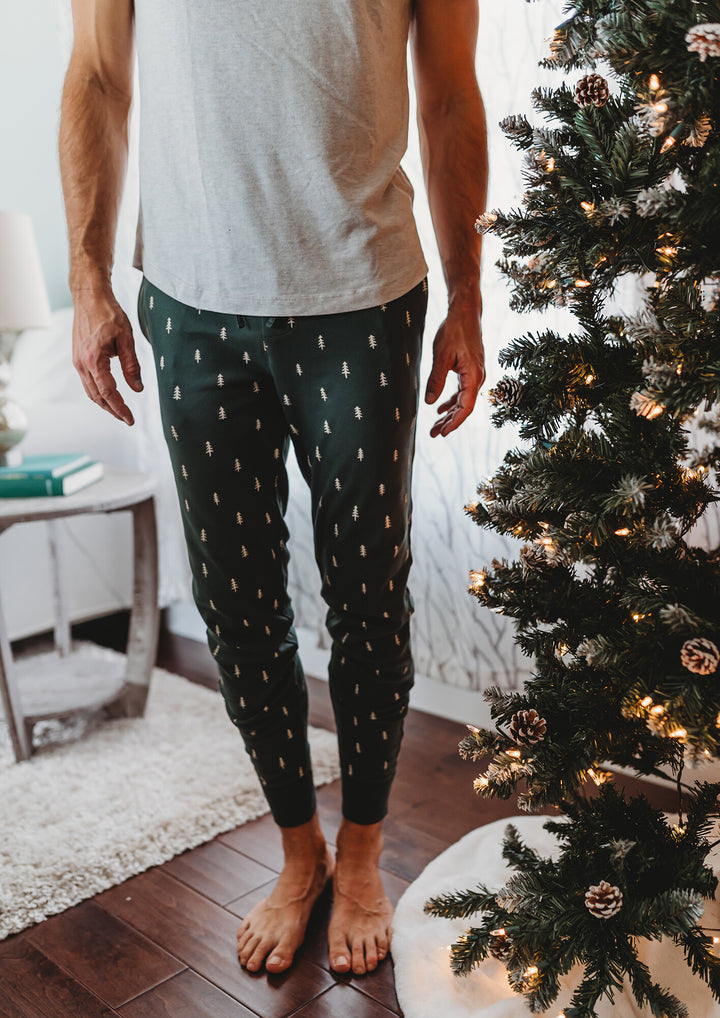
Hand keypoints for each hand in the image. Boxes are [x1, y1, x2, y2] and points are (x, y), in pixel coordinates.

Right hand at [71, 286, 142, 425]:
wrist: (89, 296)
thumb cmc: (109, 314)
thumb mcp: (127, 339)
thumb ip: (132, 366)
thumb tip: (137, 388)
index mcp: (93, 359)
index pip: (108, 392)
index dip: (120, 408)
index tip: (130, 419)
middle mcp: (82, 363)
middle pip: (97, 396)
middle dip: (112, 410)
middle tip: (127, 419)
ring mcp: (77, 361)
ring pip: (90, 391)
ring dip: (105, 403)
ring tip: (120, 411)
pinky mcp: (78, 358)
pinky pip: (87, 382)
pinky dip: (98, 392)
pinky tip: (109, 395)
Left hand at [424, 296, 484, 436]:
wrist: (466, 313)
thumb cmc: (454, 331)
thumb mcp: (441, 356)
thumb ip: (436, 380)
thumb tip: (429, 402)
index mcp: (473, 376)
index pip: (466, 407)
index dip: (454, 422)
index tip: (442, 432)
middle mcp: (478, 378)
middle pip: (464, 407)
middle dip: (449, 422)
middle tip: (433, 434)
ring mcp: (475, 375)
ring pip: (463, 401)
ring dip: (449, 413)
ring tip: (435, 425)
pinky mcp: (470, 371)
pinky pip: (462, 392)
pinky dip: (451, 401)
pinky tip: (440, 408)